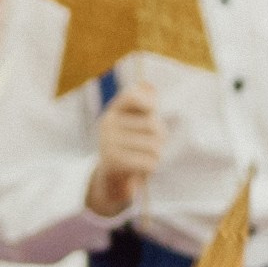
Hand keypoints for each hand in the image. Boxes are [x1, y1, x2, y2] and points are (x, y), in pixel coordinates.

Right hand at [86, 78, 165, 217]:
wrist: (110, 181)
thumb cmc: (130, 148)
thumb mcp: (135, 124)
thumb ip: (144, 104)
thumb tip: (148, 85)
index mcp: (114, 111)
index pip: (132, 96)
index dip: (148, 103)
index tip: (152, 112)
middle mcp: (108, 124)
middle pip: (152, 125)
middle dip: (159, 138)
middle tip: (152, 146)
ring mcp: (108, 143)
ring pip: (153, 146)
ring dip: (156, 155)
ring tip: (147, 158)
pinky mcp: (113, 162)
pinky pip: (148, 162)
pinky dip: (151, 168)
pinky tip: (143, 169)